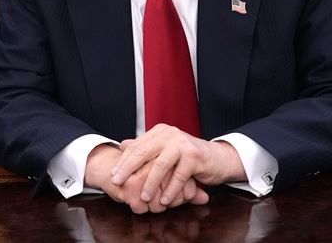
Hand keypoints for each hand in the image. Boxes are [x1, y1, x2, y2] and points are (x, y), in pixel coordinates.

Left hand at [111, 126, 243, 210]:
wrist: (218, 158)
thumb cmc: (189, 157)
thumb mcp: (165, 150)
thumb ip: (146, 147)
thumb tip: (122, 145)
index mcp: (160, 131)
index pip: (136, 146)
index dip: (123, 160)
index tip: (113, 174)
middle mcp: (169, 134)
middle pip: (143, 152)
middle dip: (128, 169)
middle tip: (118, 182)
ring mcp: (182, 144)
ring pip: (160, 165)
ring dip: (150, 184)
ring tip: (144, 197)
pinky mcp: (194, 156)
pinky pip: (178, 176)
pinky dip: (170, 190)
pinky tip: (164, 201)